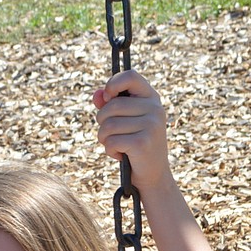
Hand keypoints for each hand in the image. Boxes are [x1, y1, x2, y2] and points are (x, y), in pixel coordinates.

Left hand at [93, 69, 172, 193]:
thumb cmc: (135, 144)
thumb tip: (96, 95)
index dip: (113, 84)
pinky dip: (110, 150)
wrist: (153, 174)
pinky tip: (120, 155)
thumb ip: (109, 105)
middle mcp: (154, 108)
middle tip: (109, 133)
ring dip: (104, 138)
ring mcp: (151, 125)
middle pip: (112, 105)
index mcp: (151, 97)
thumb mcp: (124, 121)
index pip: (130, 76)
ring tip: (114, 145)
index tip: (107, 98)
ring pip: (108, 124)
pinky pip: (112, 141)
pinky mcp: (143, 142)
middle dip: (102, 121)